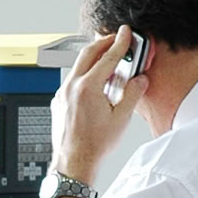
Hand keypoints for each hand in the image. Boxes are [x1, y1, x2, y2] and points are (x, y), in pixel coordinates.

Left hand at [50, 26, 148, 186]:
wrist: (73, 164)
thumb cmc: (94, 146)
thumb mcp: (121, 118)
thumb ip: (132, 94)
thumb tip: (139, 80)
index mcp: (88, 88)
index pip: (108, 57)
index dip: (120, 43)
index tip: (126, 33)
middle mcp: (71, 87)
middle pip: (88, 53)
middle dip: (104, 43)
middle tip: (116, 40)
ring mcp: (62, 94)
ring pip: (78, 66)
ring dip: (93, 59)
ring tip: (108, 62)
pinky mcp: (58, 103)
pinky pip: (72, 81)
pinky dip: (84, 75)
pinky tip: (95, 83)